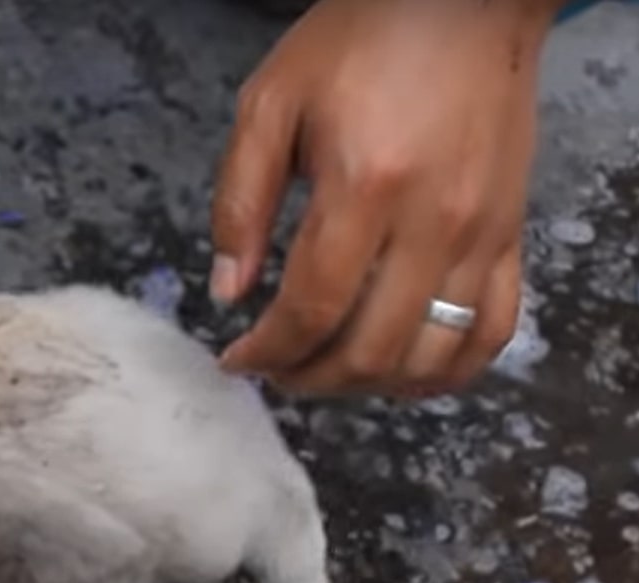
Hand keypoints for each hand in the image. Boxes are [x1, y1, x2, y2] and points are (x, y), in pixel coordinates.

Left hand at [210, 0, 560, 397]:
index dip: (267, 352)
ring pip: (431, 356)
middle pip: (371, 348)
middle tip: (275, 370)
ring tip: (326, 371)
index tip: (236, 361)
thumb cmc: (358, 42)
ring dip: (371, 385)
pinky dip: (446, 370)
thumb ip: (239, 203)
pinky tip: (401, 371)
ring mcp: (482, 234)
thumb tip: (228, 291)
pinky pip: (494, 330)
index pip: (311, 308)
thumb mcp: (269, 105)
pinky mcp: (512, 234)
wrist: (463, 2)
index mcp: (364, 188)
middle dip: (310, 378)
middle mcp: (433, 222)